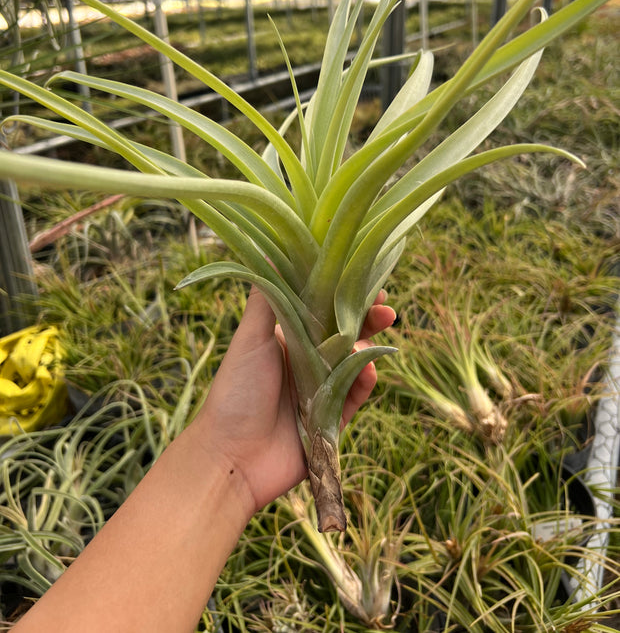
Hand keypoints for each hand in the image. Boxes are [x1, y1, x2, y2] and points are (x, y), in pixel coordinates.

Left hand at [192, 288, 395, 513]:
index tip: (366, 276)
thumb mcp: (250, 338)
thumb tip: (266, 249)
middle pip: (345, 333)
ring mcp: (321, 390)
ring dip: (370, 346)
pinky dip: (365, 381)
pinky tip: (369, 370)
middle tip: (386, 308)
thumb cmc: (235, 390)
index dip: (344, 293)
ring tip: (379, 334)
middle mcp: (305, 360)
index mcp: (286, 337)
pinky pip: (356, 396)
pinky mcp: (332, 419)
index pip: (322, 308)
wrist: (231, 456)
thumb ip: (267, 298)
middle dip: (367, 318)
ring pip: (355, 362)